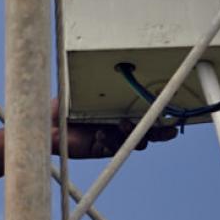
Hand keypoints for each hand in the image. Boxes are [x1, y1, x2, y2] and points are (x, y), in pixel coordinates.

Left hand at [53, 96, 179, 160]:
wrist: (47, 122)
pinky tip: (98, 135)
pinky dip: (110, 142)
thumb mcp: (88, 90)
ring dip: (132, 134)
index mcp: (120, 107)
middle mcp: (120, 122)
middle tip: (167, 131)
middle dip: (159, 131)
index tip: (172, 113)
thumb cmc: (66, 101)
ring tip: (122, 126)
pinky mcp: (103, 150)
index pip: (146, 110)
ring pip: (135, 141)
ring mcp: (113, 138)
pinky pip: (115, 150)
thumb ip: (106, 86)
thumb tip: (124, 69)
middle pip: (148, 129)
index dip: (161, 113)